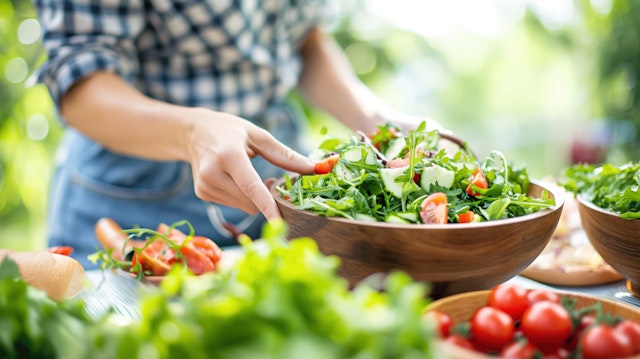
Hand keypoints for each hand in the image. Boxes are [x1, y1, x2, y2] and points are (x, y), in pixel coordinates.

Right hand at [185, 109, 314, 219]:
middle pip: (252, 201)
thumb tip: (314, 169)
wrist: (192, 132)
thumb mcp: (257, 135)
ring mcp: (205, 186)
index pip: (252, 188)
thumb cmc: (230, 130)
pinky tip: (236, 180)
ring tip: (249, 176)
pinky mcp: (202, 194)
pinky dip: (242, 197)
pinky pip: (234, 205)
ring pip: (244, 206)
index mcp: (229, 155)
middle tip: (271, 179)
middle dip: (267, 197)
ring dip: (254, 198)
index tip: (280, 224)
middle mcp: (213, 173)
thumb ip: (285, 155)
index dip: (268, 207)